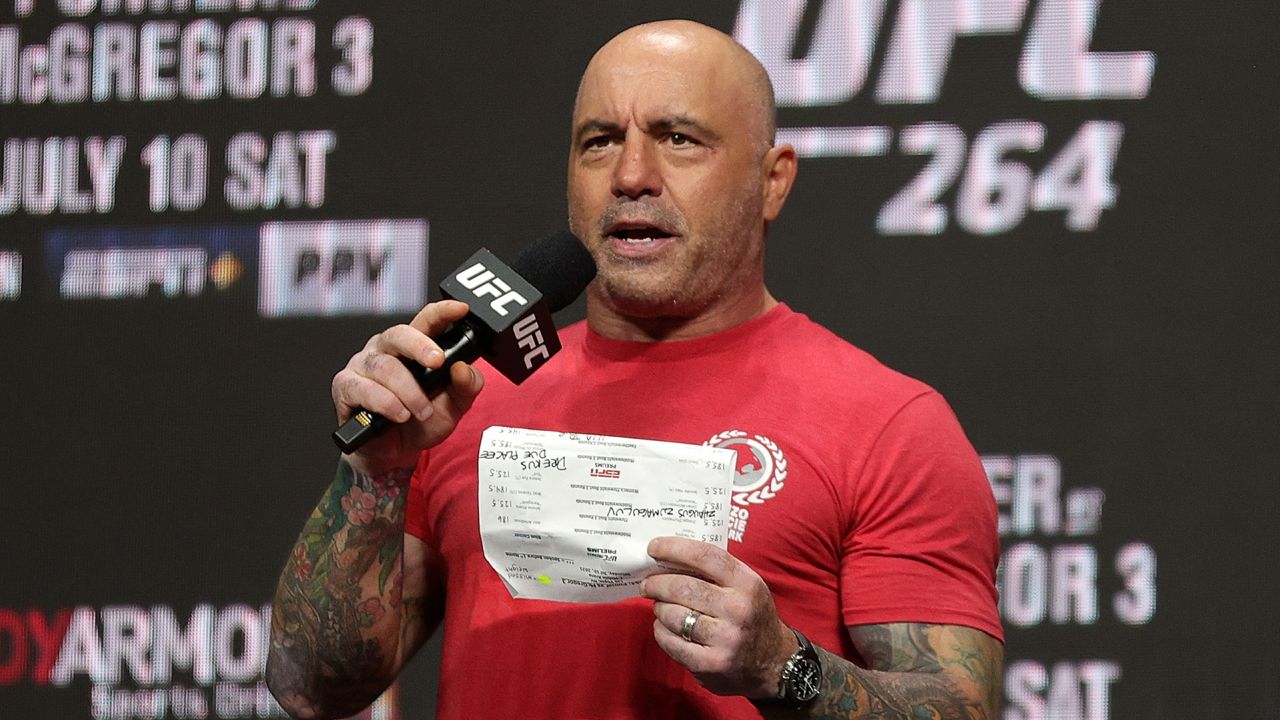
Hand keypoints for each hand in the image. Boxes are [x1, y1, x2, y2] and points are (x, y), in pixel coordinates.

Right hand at [331, 300, 484, 473]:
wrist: (395, 454)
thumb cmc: (421, 422)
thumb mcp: (454, 407)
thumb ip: (466, 387)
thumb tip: (464, 368)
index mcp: (412, 347)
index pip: (426, 320)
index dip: (442, 312)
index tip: (460, 309)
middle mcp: (385, 350)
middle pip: (399, 334)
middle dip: (421, 346)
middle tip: (438, 363)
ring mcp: (363, 366)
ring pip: (385, 367)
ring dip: (408, 391)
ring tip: (421, 411)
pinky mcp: (346, 386)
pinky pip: (363, 388)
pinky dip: (386, 403)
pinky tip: (399, 415)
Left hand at [640, 536, 796, 697]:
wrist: (774, 663)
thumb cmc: (752, 616)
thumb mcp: (747, 587)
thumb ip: (715, 572)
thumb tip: (669, 558)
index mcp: (747, 583)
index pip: (705, 556)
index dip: (674, 548)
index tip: (654, 547)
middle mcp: (738, 609)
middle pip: (682, 587)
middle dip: (657, 583)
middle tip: (648, 583)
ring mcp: (724, 639)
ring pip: (673, 615)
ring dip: (659, 608)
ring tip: (659, 606)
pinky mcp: (710, 664)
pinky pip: (671, 641)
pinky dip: (661, 631)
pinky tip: (664, 626)